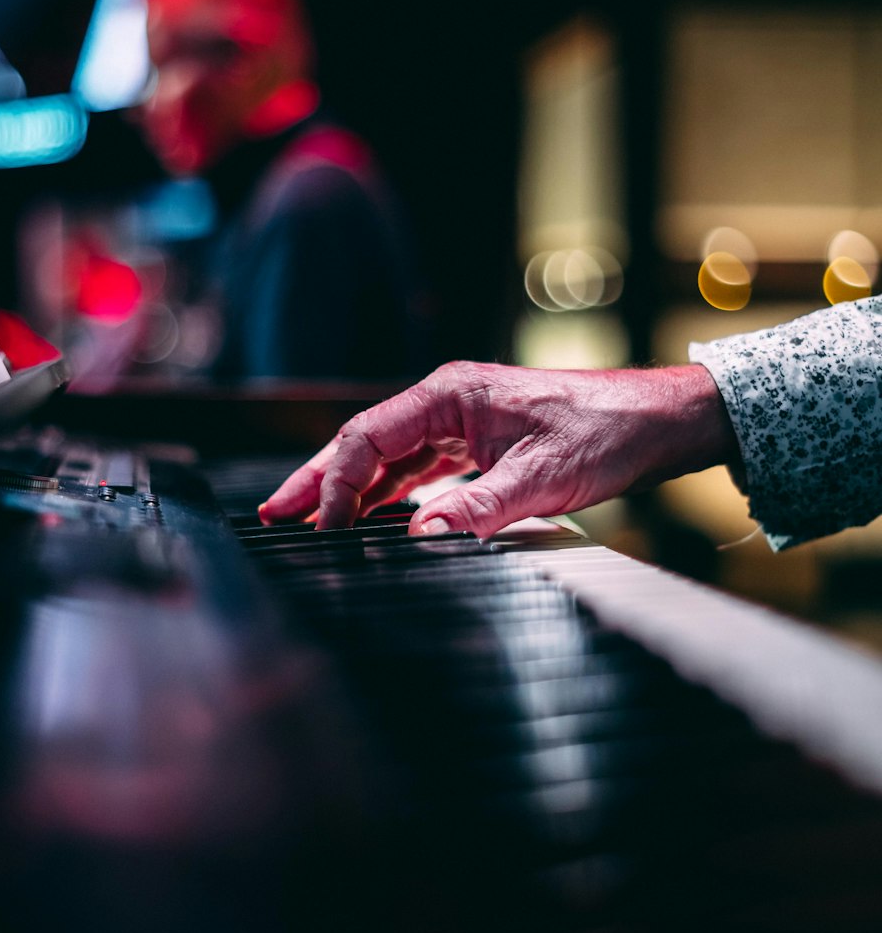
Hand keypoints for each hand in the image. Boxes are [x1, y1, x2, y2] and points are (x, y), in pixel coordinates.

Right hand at [259, 360, 737, 537]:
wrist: (658, 421)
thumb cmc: (606, 431)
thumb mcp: (543, 475)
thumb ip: (478, 507)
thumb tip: (420, 537)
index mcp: (450, 395)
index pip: (368, 438)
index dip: (335, 484)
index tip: (323, 529)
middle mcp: (446, 403)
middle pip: (363, 443)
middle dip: (318, 480)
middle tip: (274, 514)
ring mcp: (459, 422)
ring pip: (386, 458)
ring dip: (348, 491)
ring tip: (307, 522)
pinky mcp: (477, 444)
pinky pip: (416, 470)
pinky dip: (387, 496)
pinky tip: (371, 520)